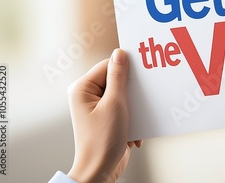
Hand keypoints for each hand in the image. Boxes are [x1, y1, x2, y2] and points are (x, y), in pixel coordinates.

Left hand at [67, 49, 141, 182]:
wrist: (101, 170)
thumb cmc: (102, 140)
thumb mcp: (115, 103)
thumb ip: (118, 77)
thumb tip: (120, 54)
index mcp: (83, 89)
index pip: (107, 66)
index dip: (125, 68)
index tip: (142, 70)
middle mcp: (87, 96)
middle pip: (116, 79)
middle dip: (130, 91)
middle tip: (140, 96)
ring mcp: (97, 107)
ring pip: (123, 95)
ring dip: (133, 107)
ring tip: (133, 118)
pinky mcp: (107, 118)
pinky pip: (124, 108)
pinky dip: (132, 117)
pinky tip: (132, 131)